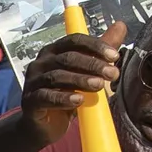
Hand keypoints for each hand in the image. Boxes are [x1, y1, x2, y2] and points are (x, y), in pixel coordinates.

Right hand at [17, 24, 124, 144]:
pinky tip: (78, 101)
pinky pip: (46, 97)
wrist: (43, 125)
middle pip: (67, 58)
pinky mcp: (30, 101)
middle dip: (92, 64)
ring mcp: (33, 81)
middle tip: (112, 73)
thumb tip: (121, 26)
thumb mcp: (85, 73)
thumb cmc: (65, 94)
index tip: (114, 55)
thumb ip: (100, 52)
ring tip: (100, 86)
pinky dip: (63, 98)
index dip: (94, 45)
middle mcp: (41, 62)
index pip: (74, 40)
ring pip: (57, 76)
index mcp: (54, 51)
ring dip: (81, 80)